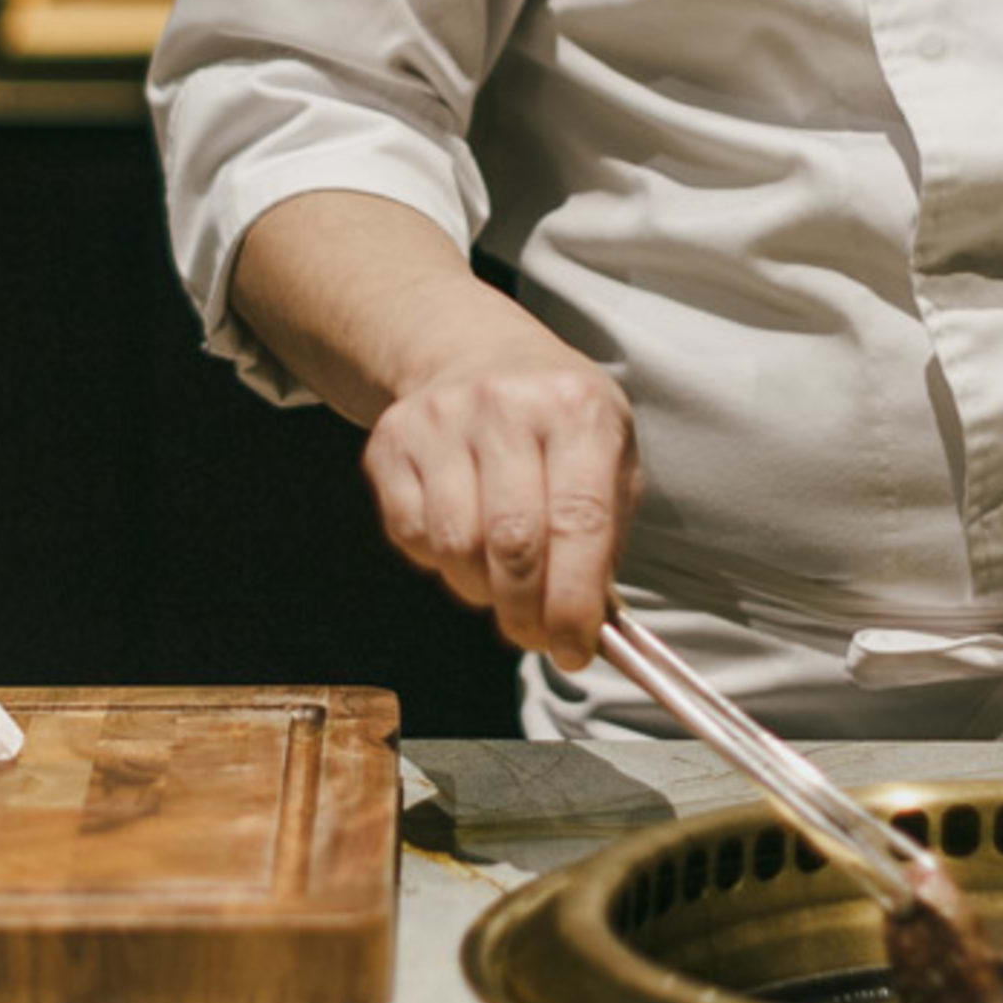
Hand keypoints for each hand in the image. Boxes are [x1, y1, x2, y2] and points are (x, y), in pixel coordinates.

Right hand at [361, 339, 638, 672]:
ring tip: (501, 580)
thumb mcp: (610, 455)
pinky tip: (464, 541)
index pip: (579, 523)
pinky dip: (438, 562)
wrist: (476, 353)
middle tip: (536, 636)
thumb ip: (606, 537)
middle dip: (525, 613)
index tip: (575, 649)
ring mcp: (442, 418)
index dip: (575, 603)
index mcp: (578, 410)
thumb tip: (589, 626)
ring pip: (455, 547)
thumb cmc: (555, 421)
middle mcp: (508, 406)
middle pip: (512, 544)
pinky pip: (410, 534)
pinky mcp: (392, 439)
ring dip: (480, 589)